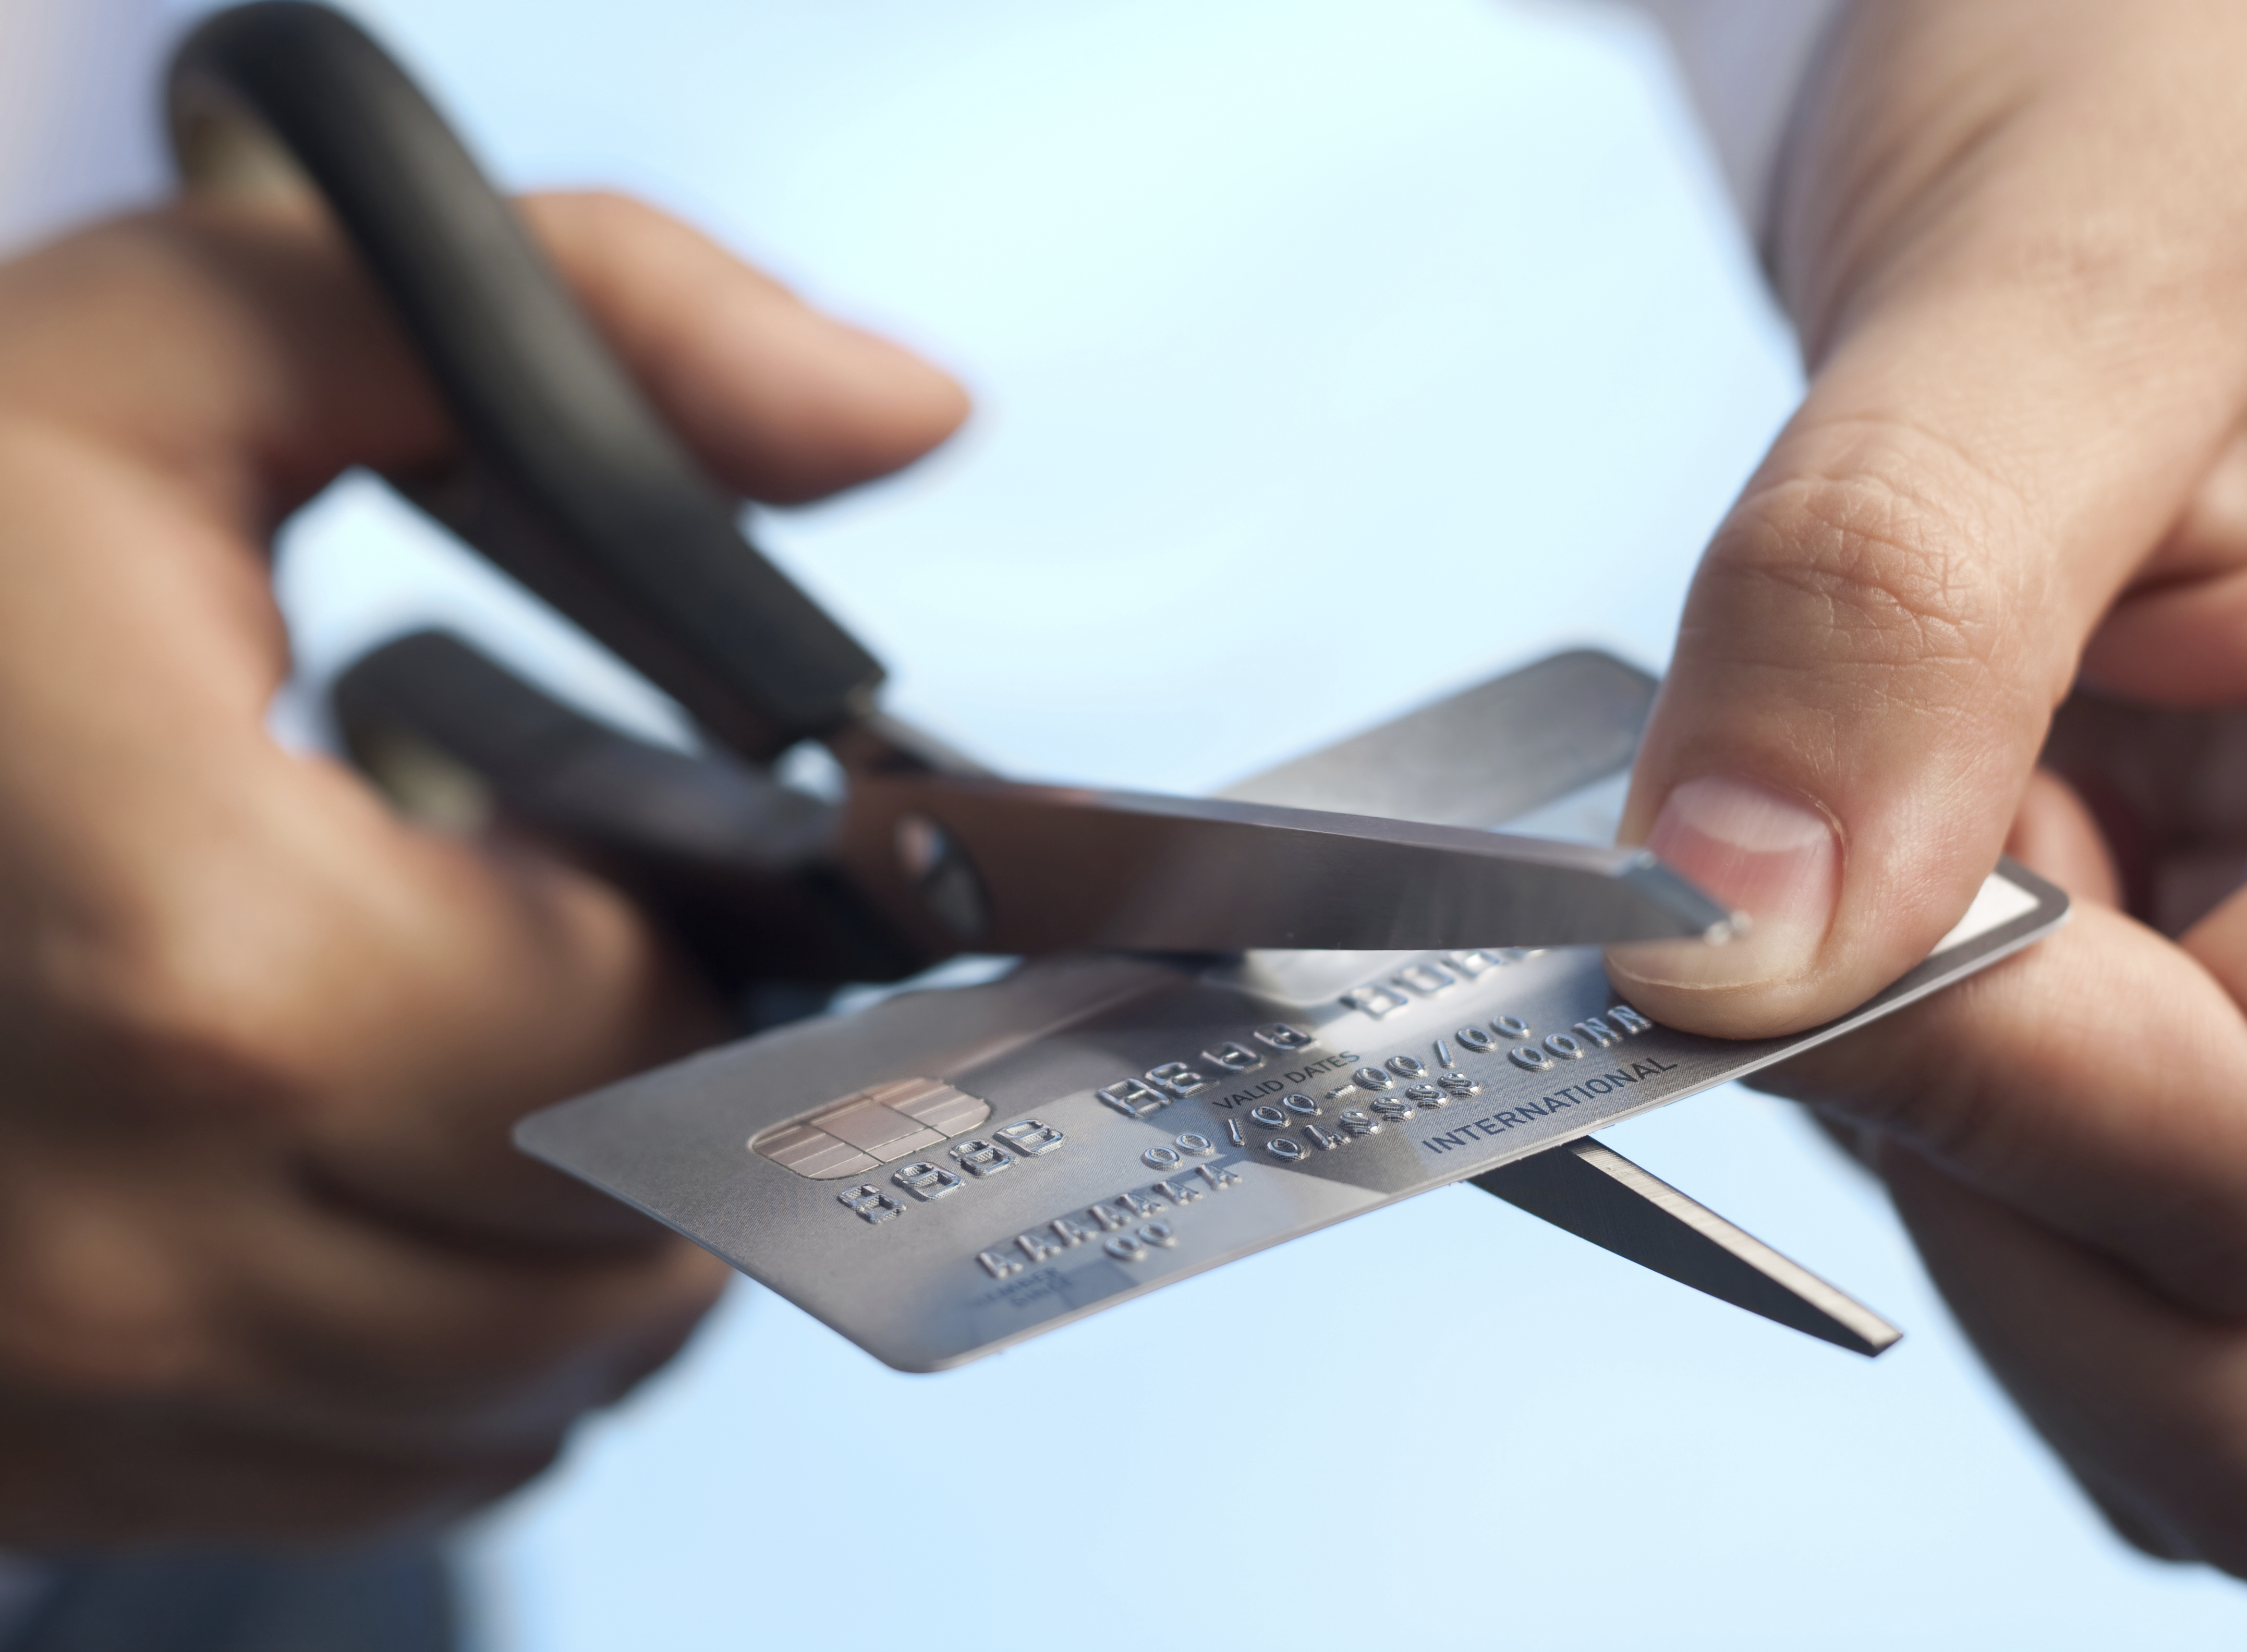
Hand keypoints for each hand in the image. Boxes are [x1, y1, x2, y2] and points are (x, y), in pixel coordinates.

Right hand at [0, 191, 965, 1542]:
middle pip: (629, 1251)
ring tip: (495, 1050)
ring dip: (589, 1235)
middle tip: (581, 943)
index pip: (670, 1047)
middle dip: (676, 1092)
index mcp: (217, 971)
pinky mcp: (35, 1458)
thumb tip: (900, 407)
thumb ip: (592, 324)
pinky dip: (455, 1352)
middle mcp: (143, 1241)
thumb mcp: (183, 355)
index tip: (641, 861)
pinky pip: (388, 1477)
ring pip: (530, 1395)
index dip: (708, 941)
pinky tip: (387, 1181)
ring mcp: (76, 1382)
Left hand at [1610, 0, 2246, 1582]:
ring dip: (1985, 1166)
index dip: (1969, 1078)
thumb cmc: (2241, 73)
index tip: (1760, 904)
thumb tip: (1717, 937)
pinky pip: (2130, 1242)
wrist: (2245, 38)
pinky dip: (1984, 1128)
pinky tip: (1981, 878)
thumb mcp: (2075, 289)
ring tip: (1965, 842)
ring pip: (2191, 1349)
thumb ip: (1889, 612)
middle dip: (1990, 1186)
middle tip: (1890, 878)